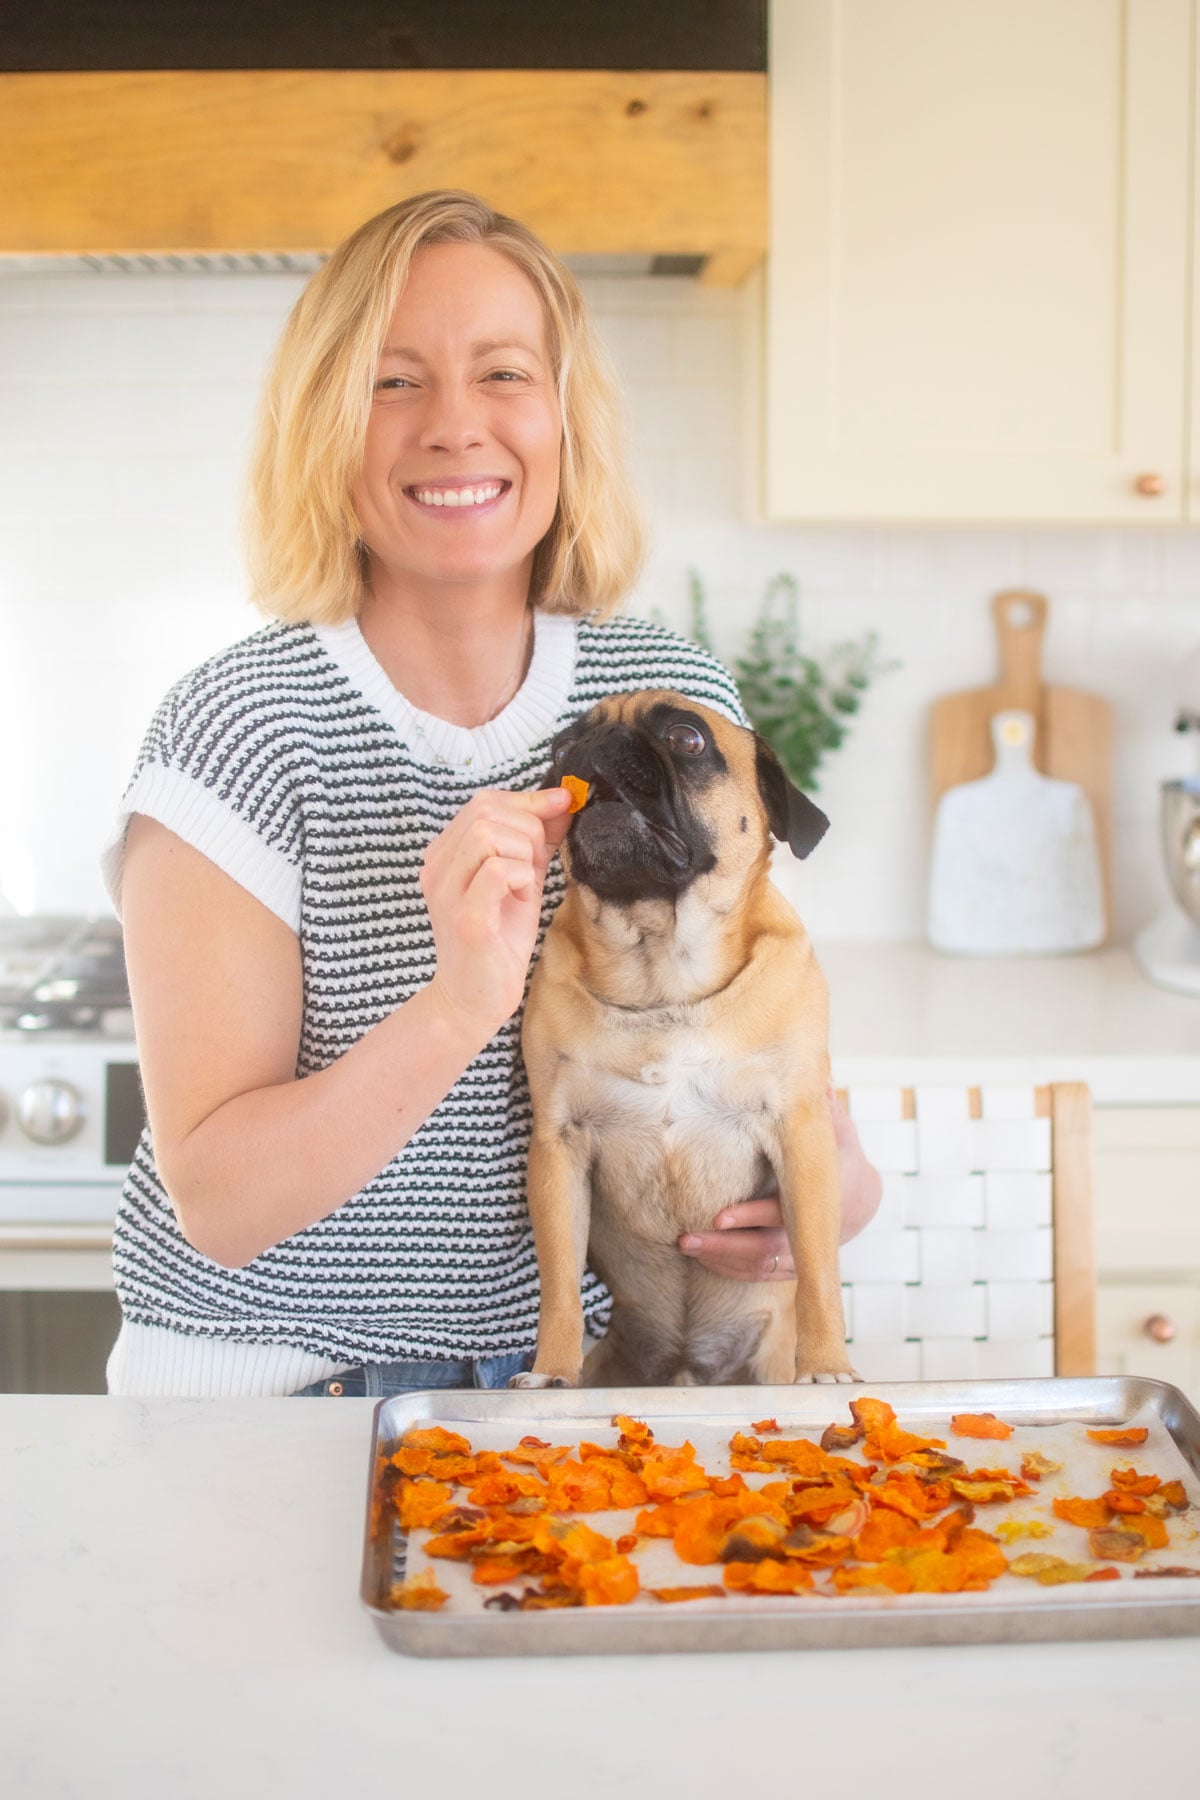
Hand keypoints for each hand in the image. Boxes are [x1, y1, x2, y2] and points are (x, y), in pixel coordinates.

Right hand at [422, 785, 572, 1039]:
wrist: (475, 998)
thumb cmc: (498, 940)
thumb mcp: (521, 879)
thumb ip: (536, 841)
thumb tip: (562, 802)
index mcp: (446, 854)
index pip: (484, 802)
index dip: (529, 800)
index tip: (562, 807)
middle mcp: (437, 868)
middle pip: (486, 811)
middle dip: (528, 829)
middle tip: (536, 865)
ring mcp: (446, 891)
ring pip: (488, 835)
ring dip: (523, 855)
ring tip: (525, 885)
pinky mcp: (465, 918)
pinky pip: (496, 870)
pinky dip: (520, 878)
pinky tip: (520, 900)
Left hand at [678, 1086, 881, 1281]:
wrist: (863, 1197)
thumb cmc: (841, 1155)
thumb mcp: (839, 1132)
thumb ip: (825, 1112)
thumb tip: (816, 1081)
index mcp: (822, 1198)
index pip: (782, 1214)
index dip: (751, 1216)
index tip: (719, 1217)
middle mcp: (812, 1232)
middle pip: (764, 1248)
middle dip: (724, 1245)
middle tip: (687, 1237)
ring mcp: (803, 1253)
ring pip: (759, 1266)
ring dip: (721, 1259)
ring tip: (686, 1245)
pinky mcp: (795, 1264)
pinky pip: (761, 1275)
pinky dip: (731, 1270)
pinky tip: (705, 1259)